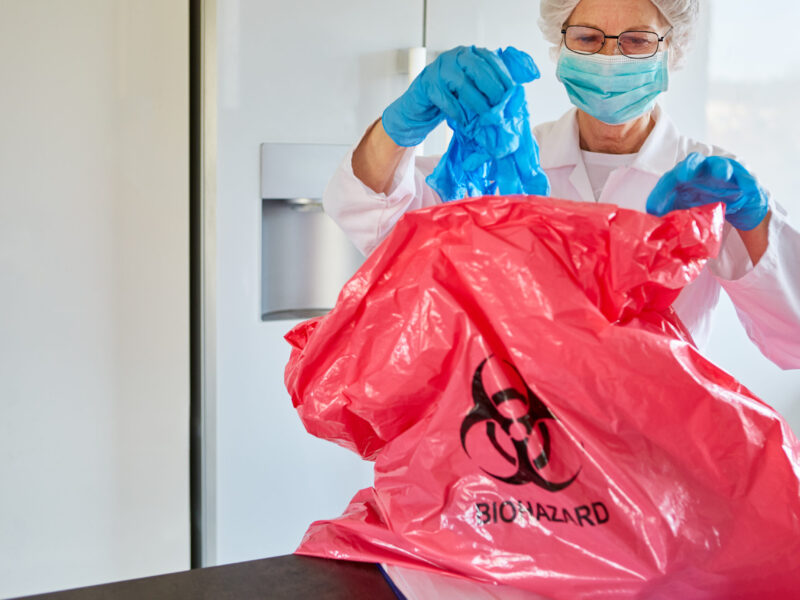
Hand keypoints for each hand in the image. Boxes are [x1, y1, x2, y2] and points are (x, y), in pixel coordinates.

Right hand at [381, 45, 538, 147]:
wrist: (421, 105)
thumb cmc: (452, 96)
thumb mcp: (475, 87)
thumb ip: (496, 82)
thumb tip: (529, 77)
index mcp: (470, 54)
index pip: (492, 60)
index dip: (504, 76)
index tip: (515, 94)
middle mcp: (455, 57)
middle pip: (478, 69)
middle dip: (494, 89)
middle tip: (503, 107)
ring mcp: (439, 70)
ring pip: (462, 84)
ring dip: (478, 103)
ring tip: (488, 117)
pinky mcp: (426, 86)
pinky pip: (445, 99)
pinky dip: (457, 112)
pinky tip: (465, 122)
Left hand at [646, 153, 768, 230]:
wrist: (735, 209)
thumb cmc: (704, 204)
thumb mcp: (681, 211)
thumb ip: (665, 213)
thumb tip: (649, 222)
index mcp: (685, 177)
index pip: (671, 178)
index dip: (663, 189)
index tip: (656, 204)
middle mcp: (704, 171)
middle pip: (695, 163)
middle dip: (689, 167)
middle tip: (684, 176)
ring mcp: (725, 173)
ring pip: (722, 166)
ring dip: (721, 169)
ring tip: (721, 176)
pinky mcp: (744, 180)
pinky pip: (746, 179)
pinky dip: (746, 182)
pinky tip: (745, 188)